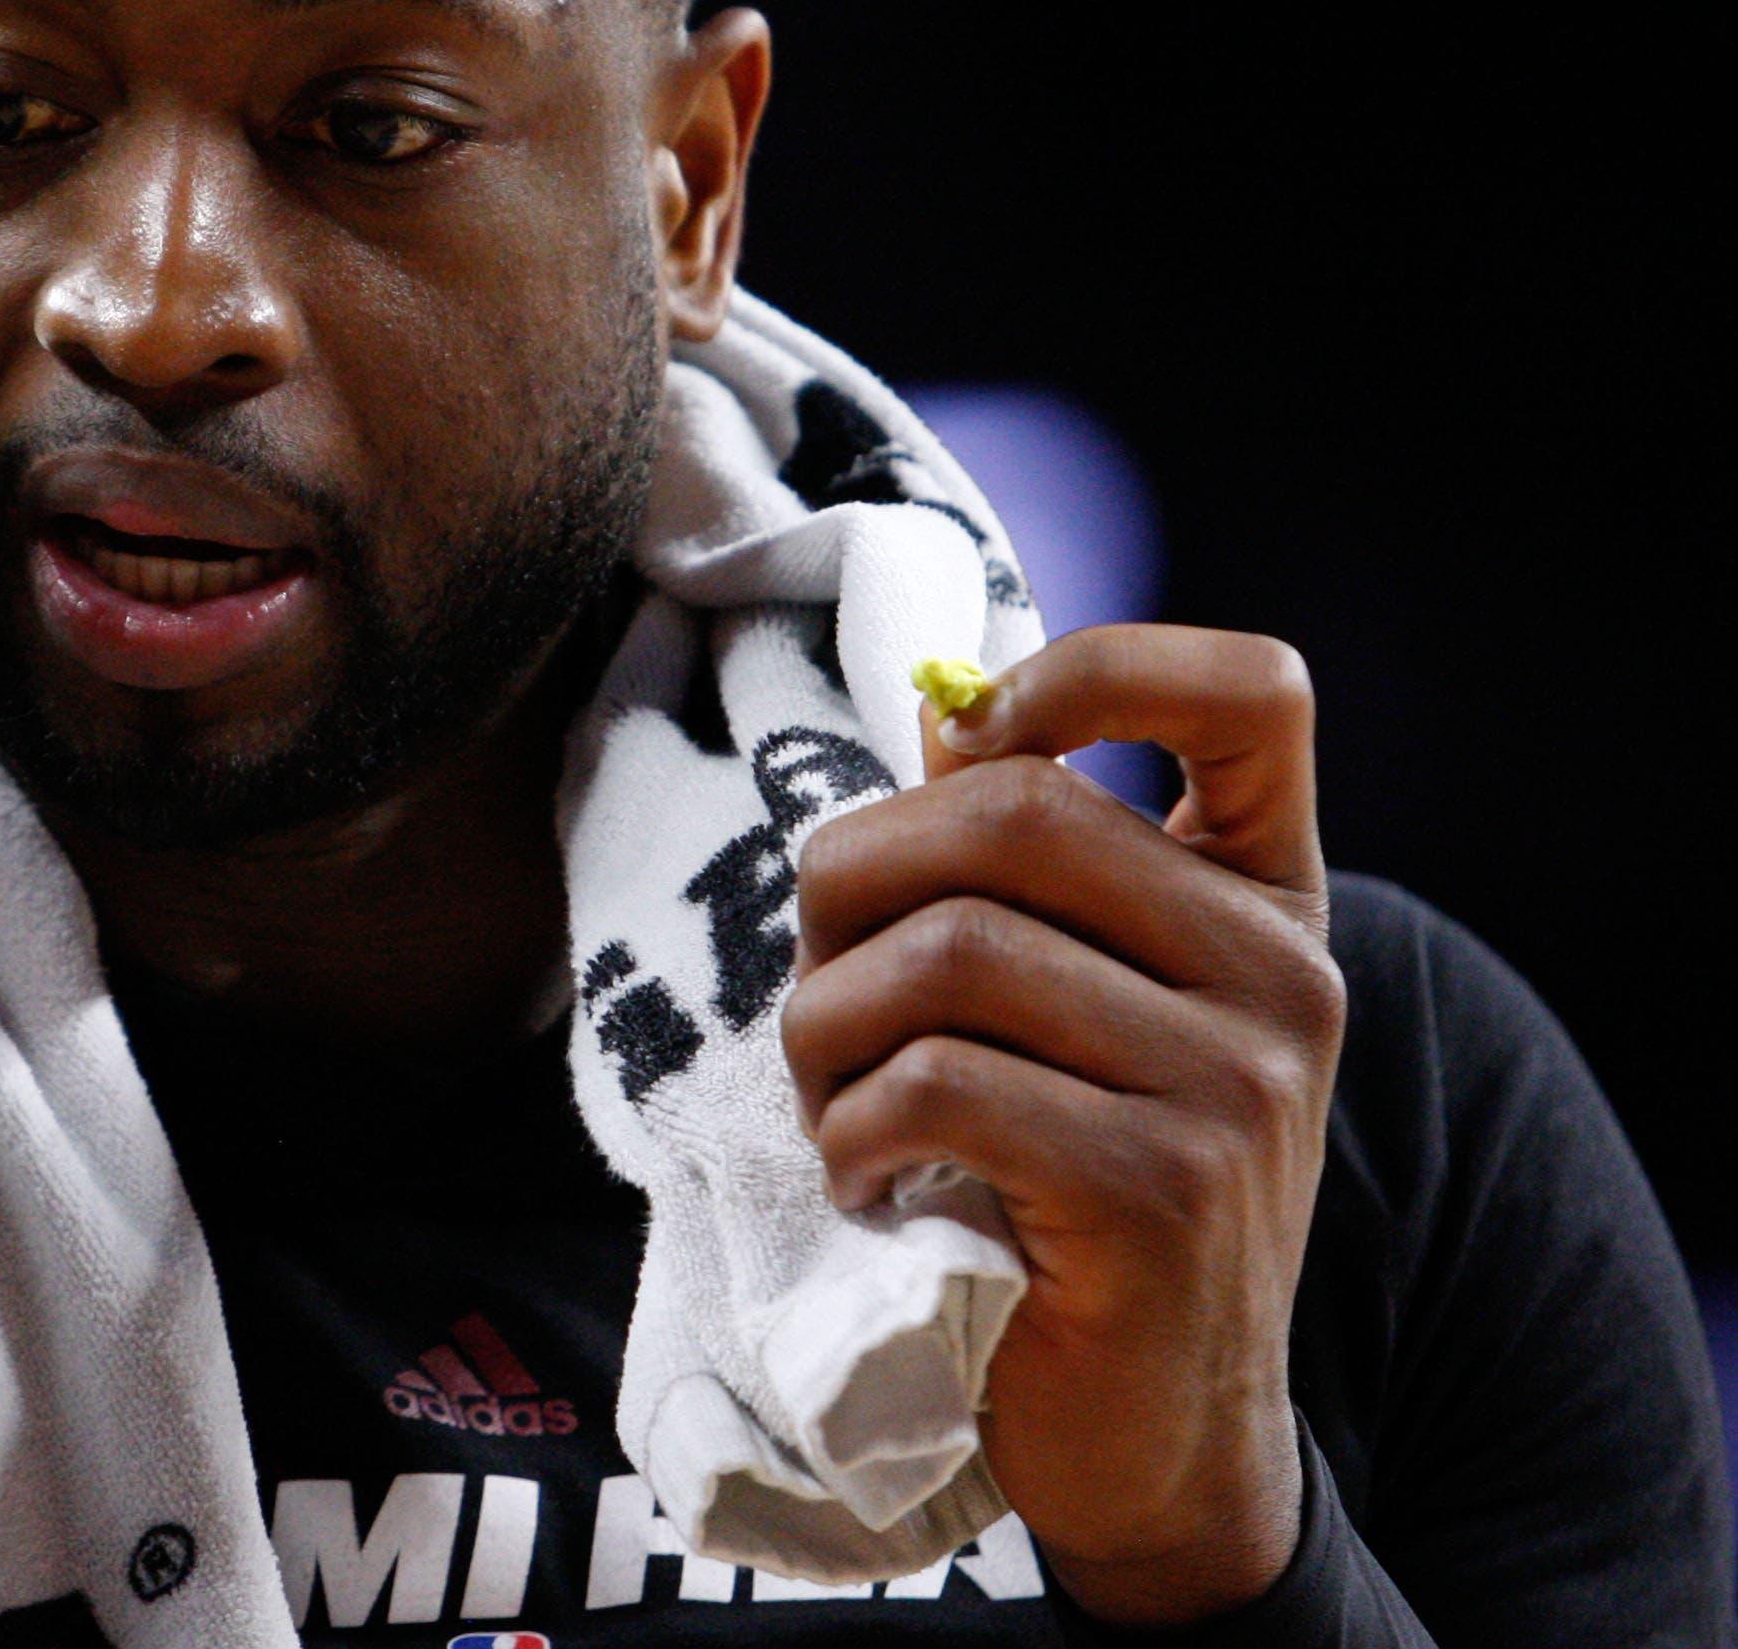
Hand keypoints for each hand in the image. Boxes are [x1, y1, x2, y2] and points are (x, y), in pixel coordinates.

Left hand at [781, 624, 1339, 1623]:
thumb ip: (1030, 874)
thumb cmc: (1072, 1191)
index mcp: (1266, 900)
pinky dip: (851, 1129)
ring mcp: (1237, 1085)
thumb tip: (940, 721)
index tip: (969, 749)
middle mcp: (1281, 974)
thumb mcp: (1077, 1012)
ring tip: (832, 1103)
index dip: (1092, 670)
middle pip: (1011, 810)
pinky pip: (936, 1083)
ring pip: (947, 951)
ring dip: (827, 1030)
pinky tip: (864, 1179)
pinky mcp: (1163, 1190)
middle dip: (851, 884)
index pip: (1250, 689)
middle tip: (821, 993)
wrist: (1155, 1432)